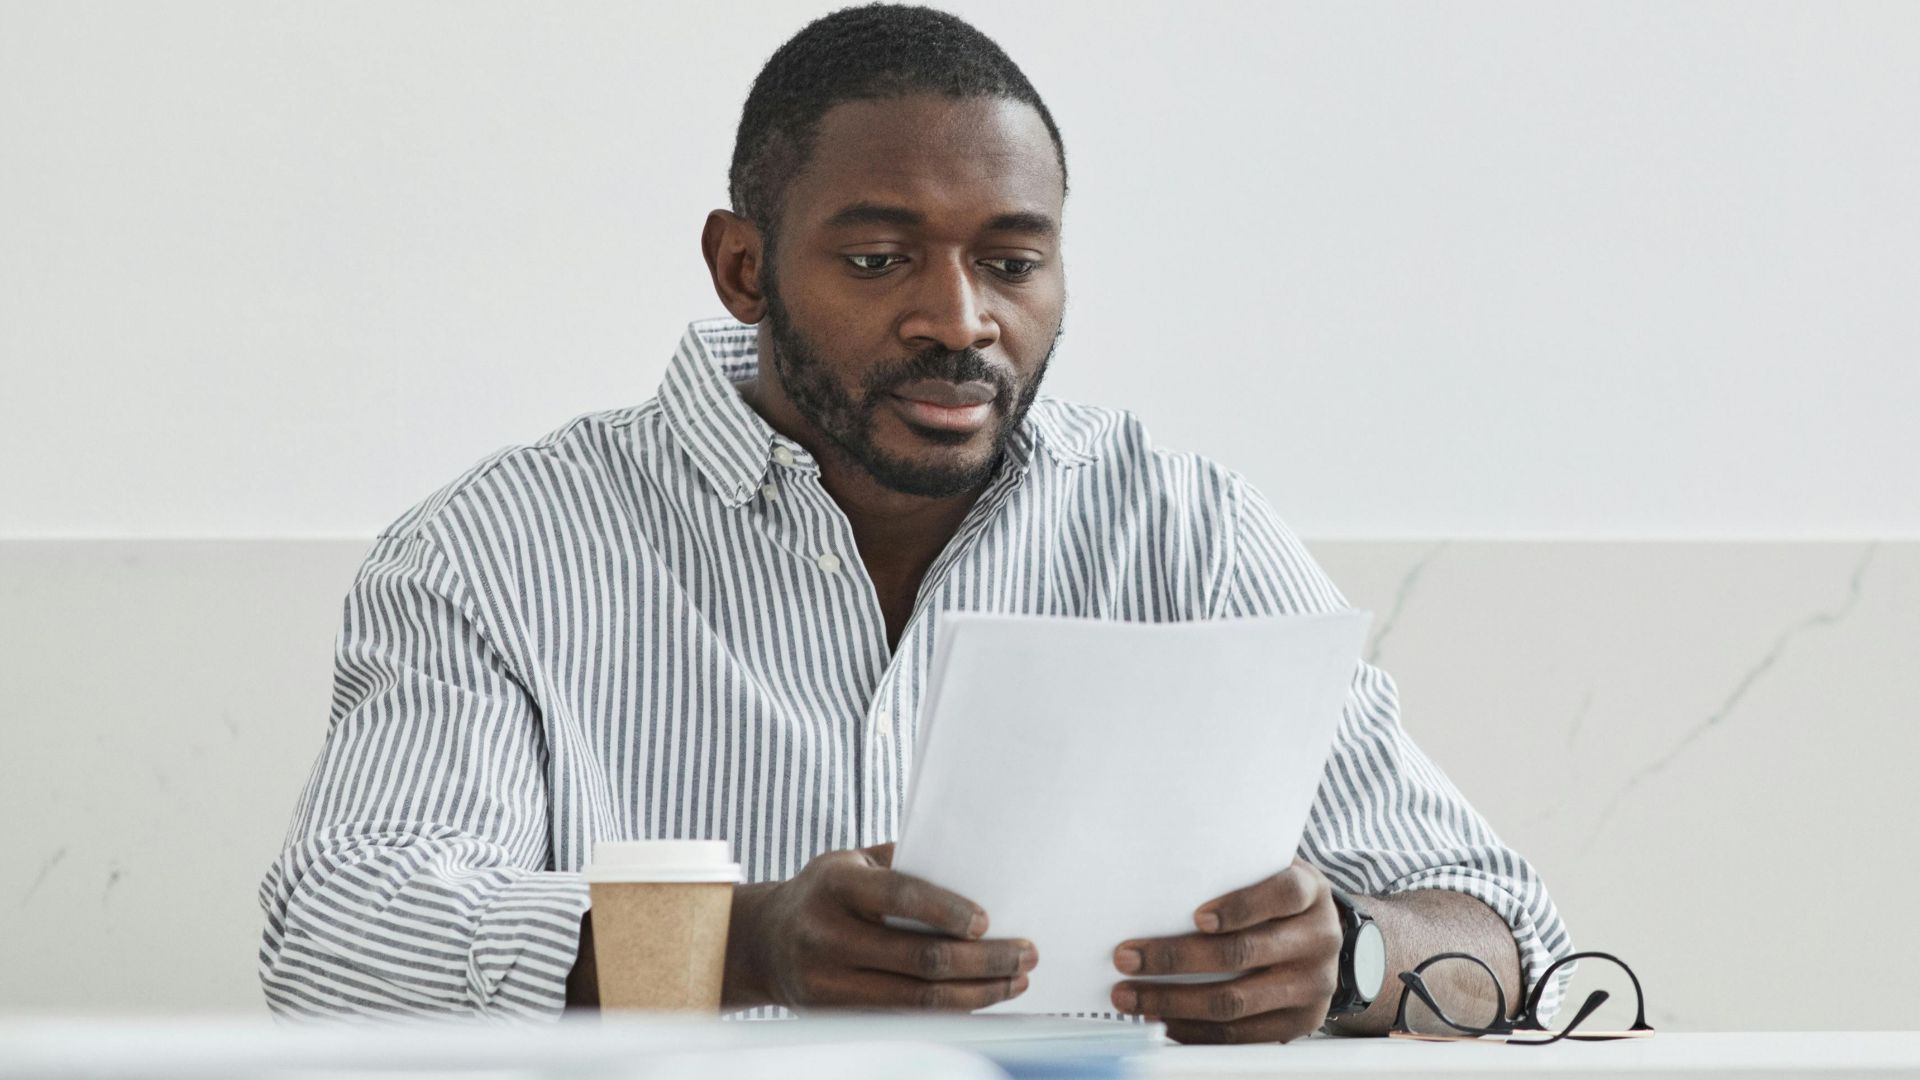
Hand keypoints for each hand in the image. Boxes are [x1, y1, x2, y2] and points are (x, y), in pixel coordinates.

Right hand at [733, 842, 1037, 1010]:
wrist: (762, 941)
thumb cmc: (825, 892)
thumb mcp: (852, 861)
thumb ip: (904, 863)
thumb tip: (975, 869)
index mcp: (836, 883)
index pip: (900, 896)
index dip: (947, 910)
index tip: (988, 922)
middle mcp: (827, 933)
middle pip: (919, 957)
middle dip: (983, 960)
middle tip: (1025, 954)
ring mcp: (828, 980)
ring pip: (917, 999)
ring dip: (977, 993)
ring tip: (1015, 980)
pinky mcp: (835, 1014)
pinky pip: (904, 1017)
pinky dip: (949, 1011)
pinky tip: (979, 998)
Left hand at [1110, 857, 1341, 1043]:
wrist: (1322, 938)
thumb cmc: (1277, 900)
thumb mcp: (1268, 872)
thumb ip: (1230, 873)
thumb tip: (1153, 883)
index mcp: (1311, 894)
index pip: (1281, 895)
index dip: (1240, 907)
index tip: (1197, 918)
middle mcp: (1319, 939)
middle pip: (1243, 953)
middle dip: (1176, 958)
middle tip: (1127, 957)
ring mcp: (1313, 986)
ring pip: (1236, 1001)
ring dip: (1175, 1001)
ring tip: (1131, 996)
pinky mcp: (1301, 1022)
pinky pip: (1241, 1034)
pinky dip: (1195, 1029)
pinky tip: (1163, 1018)